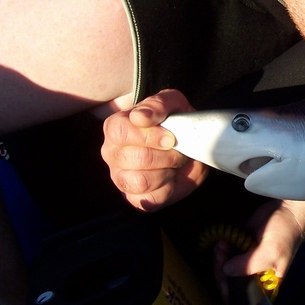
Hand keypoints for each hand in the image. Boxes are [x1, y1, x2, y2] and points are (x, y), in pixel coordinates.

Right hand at [101, 89, 208, 210]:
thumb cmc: (176, 122)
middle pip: (134, 159)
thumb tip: (140, 117)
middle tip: (177, 150)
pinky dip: (167, 189)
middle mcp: (112, 153)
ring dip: (167, 171)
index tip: (170, 138)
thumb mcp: (173, 104)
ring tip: (173, 163)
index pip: (119, 132)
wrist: (191, 147)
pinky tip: (170, 177)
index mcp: (116, 127)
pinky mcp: (133, 198)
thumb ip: (158, 104)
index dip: (148, 136)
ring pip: (140, 181)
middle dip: (165, 155)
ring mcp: (120, 177)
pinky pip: (149, 200)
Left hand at [212, 199, 304, 303]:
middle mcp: (255, 271)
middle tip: (221, 255)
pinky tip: (223, 241)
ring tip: (222, 246)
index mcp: (265, 280)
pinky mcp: (242, 243)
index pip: (244, 293)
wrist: (288, 210)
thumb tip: (226, 270)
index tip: (222, 277)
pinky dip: (222, 247)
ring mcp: (247, 257)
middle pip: (232, 280)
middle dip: (221, 269)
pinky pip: (227, 251)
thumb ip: (249, 264)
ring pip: (226, 265)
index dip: (230, 290)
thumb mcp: (271, 252)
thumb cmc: (286, 233)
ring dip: (220, 257)